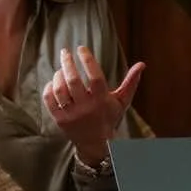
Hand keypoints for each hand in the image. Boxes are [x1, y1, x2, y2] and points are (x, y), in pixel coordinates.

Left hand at [40, 46, 144, 164]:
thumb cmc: (109, 116)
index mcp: (101, 100)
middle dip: (68, 63)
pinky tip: (53, 81)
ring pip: (59, 89)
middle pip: (73, 81)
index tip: (81, 48)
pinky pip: (49, 100)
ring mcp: (71, 114)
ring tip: (61, 69)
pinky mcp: (59, 119)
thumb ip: (130, 82)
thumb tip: (142, 64)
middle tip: (65, 52)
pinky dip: (49, 87)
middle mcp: (86, 107)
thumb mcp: (121, 101)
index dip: (87, 60)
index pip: (94, 76)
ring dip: (58, 75)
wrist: (96, 142)